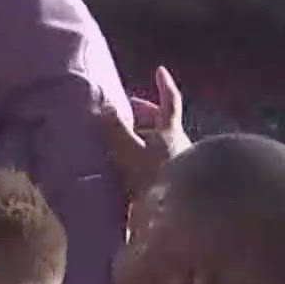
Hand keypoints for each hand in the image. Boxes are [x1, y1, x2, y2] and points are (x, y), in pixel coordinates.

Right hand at [101, 65, 191, 195]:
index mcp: (169, 130)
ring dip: (140, 144)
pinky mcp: (172, 185)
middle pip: (160, 124)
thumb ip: (115, 129)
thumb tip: (104, 106)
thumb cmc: (156, 175)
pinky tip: (126, 176)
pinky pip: (154, 168)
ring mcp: (177, 164)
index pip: (169, 101)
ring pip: (157, 146)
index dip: (164, 85)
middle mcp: (177, 144)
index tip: (159, 70)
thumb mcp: (130, 149)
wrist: (180, 213)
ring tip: (119, 149)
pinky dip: (140, 166)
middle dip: (142, 118)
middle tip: (124, 117)